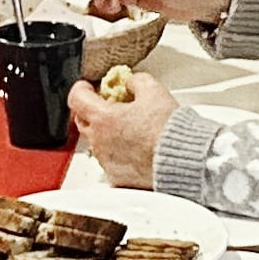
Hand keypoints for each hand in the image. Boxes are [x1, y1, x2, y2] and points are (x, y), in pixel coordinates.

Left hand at [68, 72, 174, 188]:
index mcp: (103, 118)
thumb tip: (131, 82)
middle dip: (91, 110)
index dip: (81, 89)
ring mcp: (106, 161)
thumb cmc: (167, 129)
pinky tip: (134, 149)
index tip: (87, 87)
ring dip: (106, 133)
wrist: (181, 160)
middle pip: (82, 121)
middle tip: (107, 105)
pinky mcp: (116, 178)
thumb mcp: (154, 91)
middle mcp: (99, 141)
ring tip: (127, 128)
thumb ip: (136, 81)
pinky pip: (111, 163)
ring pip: (97, 143)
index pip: (77, 98)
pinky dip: (118, 154)